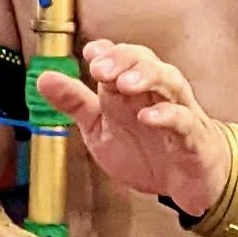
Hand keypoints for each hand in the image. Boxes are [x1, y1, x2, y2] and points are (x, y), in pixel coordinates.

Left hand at [38, 40, 230, 219]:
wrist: (186, 185)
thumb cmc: (147, 150)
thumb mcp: (101, 129)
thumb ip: (76, 104)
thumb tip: (44, 78)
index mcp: (132, 89)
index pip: (122, 57)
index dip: (107, 51)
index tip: (90, 53)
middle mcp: (156, 94)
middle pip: (146, 61)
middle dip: (123, 59)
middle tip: (100, 68)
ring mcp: (179, 112)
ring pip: (170, 81)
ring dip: (147, 77)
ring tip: (124, 83)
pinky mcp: (194, 139)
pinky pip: (185, 121)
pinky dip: (168, 116)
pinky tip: (148, 117)